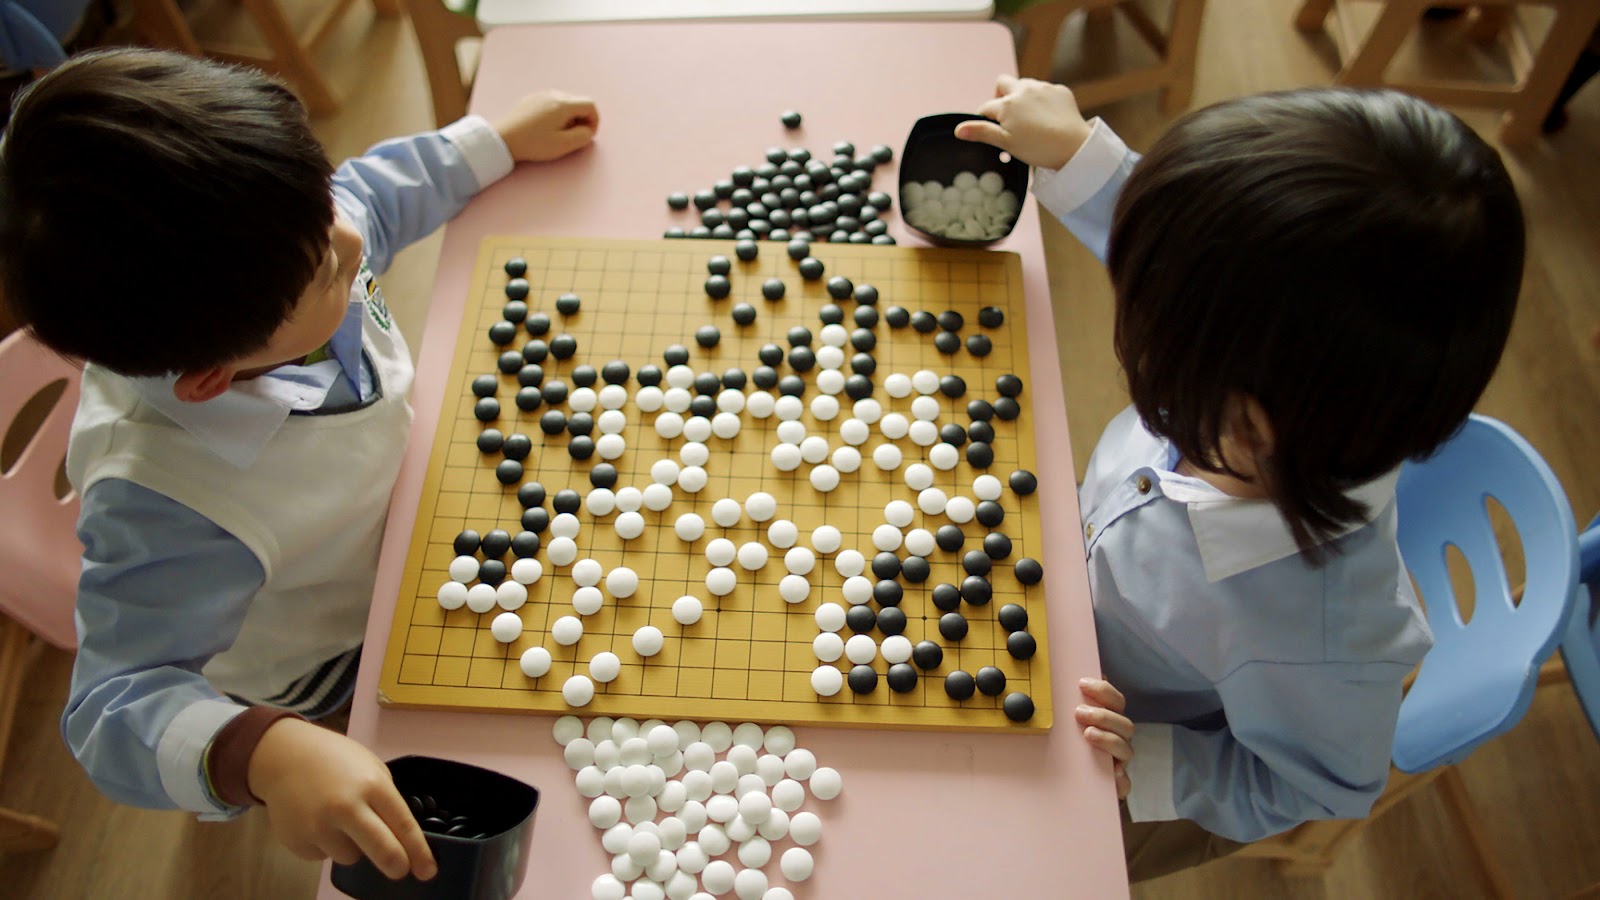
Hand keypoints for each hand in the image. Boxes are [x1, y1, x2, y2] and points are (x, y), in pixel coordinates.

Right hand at [248, 718, 436, 881]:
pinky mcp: (299, 842)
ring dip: (353, 846)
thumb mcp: (370, 768)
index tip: (428, 871)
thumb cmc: (335, 760)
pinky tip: (317, 820)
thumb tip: (399, 838)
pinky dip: (326, 844)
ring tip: (339, 819)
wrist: (283, 757)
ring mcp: (319, 827)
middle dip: (398, 866)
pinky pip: (324, 855)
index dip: (419, 852)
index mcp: (372, 785)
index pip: (403, 825)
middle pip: (383, 850)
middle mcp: (346, 808)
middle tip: (401, 871)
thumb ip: (385, 800)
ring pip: (351, 857)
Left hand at [493, 91, 599, 162]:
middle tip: (572, 136)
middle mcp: (554, 94)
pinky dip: (557, 114)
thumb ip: (583, 137)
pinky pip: (553, 103)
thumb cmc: (532, 143)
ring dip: (570, 117)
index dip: (594, 121)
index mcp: (563, 104)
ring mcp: (542, 95)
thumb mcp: (563, 145)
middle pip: (579, 102)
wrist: (503, 138)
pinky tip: (546, 128)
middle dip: (582, 119)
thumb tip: (588, 130)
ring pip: (566, 102)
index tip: (587, 135)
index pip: (590, 104)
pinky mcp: (532, 99)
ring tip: (558, 133)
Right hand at [953, 74, 1092, 169]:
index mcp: (1007, 103)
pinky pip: (1046, 90)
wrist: (1074, 147)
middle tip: (1007, 116)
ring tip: (1029, 118)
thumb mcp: (1006, 143)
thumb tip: (957, 129)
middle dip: (1001, 95)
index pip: (986, 107)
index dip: (984, 119)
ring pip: (1025, 84)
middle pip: (1003, 82)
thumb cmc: (1038, 148)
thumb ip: (982, 132)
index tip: (988, 130)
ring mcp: (1043, 88)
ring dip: (1022, 96)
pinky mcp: (1060, 90)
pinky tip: (1048, 117)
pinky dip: (1042, 100)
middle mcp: (1023, 89)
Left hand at [1077, 677, 1133, 798]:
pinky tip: (1112, 773)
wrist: (1072, 785)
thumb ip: (1075, 705)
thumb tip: (1072, 681)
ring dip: (1108, 739)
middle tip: (1079, 713)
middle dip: (1103, 716)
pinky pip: (1125, 783)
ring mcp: (1120, 762)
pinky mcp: (1117, 785)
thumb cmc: (1073, 748)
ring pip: (1126, 750)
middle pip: (1124, 725)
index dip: (1103, 691)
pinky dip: (1120, 778)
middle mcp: (1119, 740)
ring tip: (1088, 735)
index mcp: (1111, 722)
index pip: (1116, 702)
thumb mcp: (1070, 726)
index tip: (1082, 684)